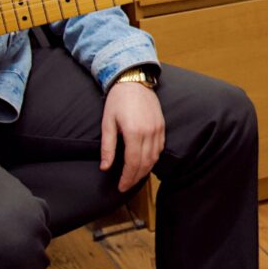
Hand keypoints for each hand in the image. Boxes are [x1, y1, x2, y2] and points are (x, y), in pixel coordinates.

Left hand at [101, 77, 164, 192]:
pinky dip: (153, 159)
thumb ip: (107, 147)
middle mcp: (149, 133)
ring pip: (154, 158)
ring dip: (145, 171)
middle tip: (126, 186)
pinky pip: (160, 148)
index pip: (132, 163)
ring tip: (134, 178)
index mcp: (134, 133)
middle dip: (135, 178)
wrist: (134, 81)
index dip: (127, 178)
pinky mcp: (162, 126)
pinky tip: (145, 163)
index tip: (121, 187)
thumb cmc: (117, 101)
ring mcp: (158, 129)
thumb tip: (105, 167)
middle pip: (145, 163)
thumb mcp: (107, 123)